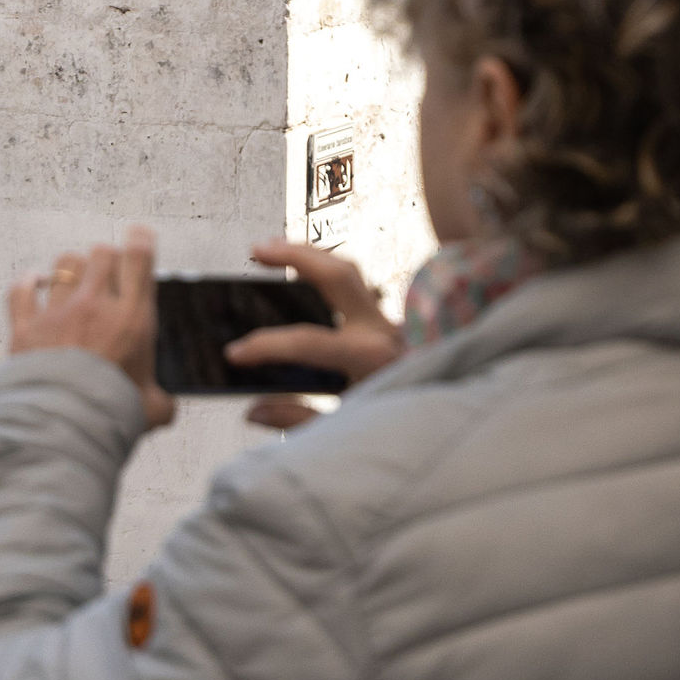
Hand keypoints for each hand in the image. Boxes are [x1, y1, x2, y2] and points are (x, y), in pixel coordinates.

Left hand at [7, 229, 176, 428]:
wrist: (60, 427)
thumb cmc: (110, 415)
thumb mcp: (150, 409)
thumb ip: (162, 401)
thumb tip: (167, 408)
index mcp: (132, 319)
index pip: (139, 257)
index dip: (141, 240)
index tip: (140, 238)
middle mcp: (95, 306)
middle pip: (101, 253)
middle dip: (107, 258)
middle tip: (109, 274)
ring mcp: (58, 313)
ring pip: (64, 264)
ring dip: (72, 268)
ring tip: (75, 281)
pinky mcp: (25, 327)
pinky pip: (21, 290)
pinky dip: (27, 284)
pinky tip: (33, 284)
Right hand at [228, 238, 405, 430]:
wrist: (442, 426)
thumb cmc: (400, 427)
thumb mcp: (346, 431)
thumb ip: (300, 420)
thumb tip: (255, 410)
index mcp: (370, 359)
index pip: (308, 342)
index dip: (266, 346)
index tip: (236, 353)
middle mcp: (382, 330)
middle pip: (338, 275)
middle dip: (296, 256)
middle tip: (258, 249)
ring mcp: (388, 322)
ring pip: (349, 271)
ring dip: (311, 256)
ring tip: (273, 248)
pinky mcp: (389, 324)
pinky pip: (357, 287)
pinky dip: (327, 274)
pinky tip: (303, 273)